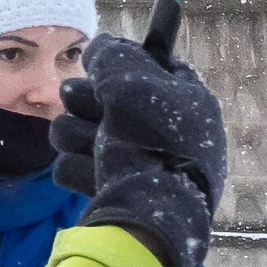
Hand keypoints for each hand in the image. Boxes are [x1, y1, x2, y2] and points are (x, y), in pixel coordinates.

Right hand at [52, 35, 226, 266]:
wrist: (146, 218)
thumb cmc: (148, 141)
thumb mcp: (131, 80)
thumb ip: (112, 53)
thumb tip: (100, 47)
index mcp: (188, 104)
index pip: (159, 65)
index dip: (127, 58)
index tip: (100, 59)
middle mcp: (166, 134)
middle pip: (110, 98)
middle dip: (90, 99)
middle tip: (90, 102)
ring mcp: (138, 166)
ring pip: (85, 131)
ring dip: (79, 134)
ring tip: (93, 144)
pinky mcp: (112, 193)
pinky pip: (78, 166)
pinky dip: (80, 170)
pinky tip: (92, 175)